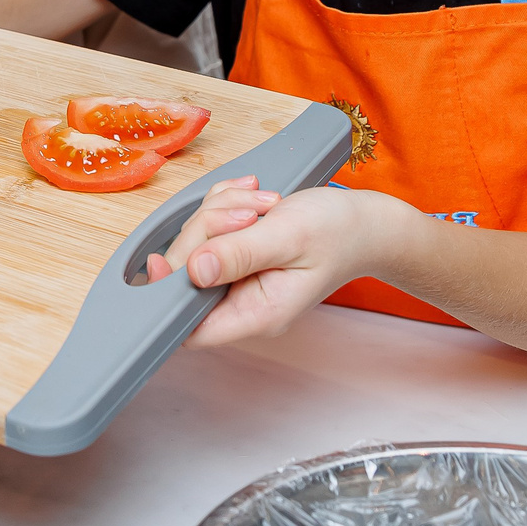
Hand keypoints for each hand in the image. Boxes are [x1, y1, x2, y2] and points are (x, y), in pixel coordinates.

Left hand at [141, 179, 399, 346]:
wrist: (366, 222)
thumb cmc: (339, 232)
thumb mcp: (289, 237)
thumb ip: (240, 254)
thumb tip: (194, 270)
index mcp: (257, 313)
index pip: (189, 327)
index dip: (166, 295)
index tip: (160, 260)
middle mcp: (243, 302)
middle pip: (187, 274)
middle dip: (207, 230)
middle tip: (248, 212)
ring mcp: (239, 279)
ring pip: (197, 244)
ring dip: (222, 211)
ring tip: (264, 204)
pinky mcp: (238, 255)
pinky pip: (211, 228)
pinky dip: (227, 205)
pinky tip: (254, 199)